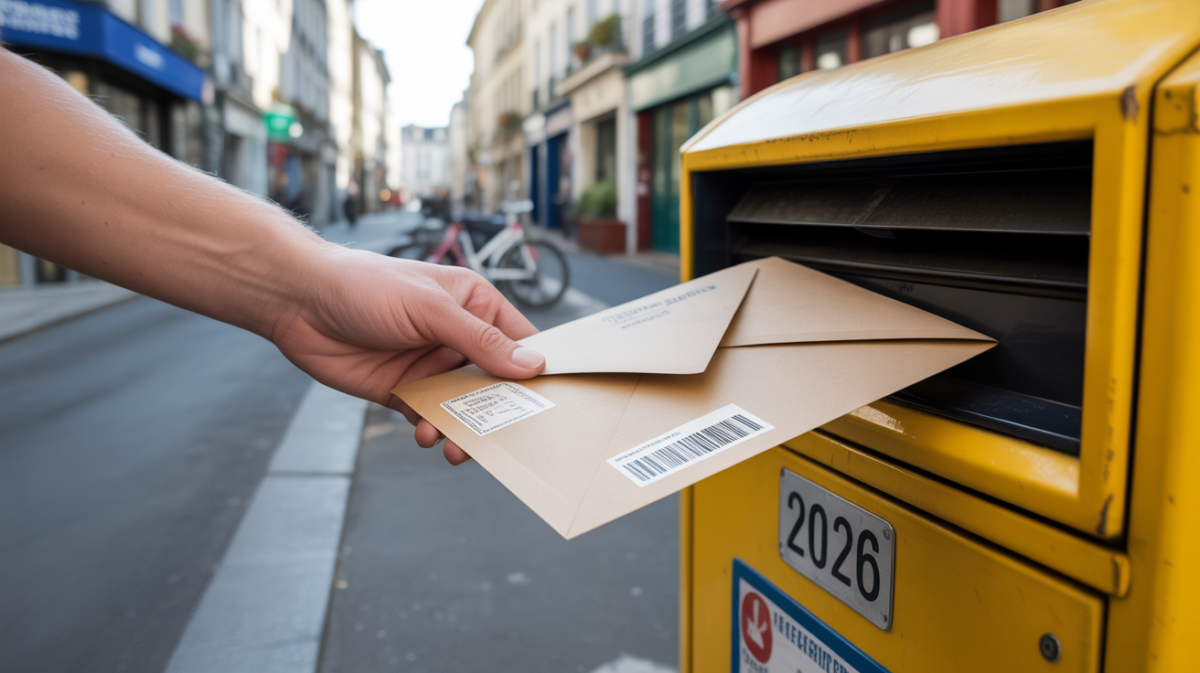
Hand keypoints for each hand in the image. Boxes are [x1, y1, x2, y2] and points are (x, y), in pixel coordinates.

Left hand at [270, 246, 542, 464]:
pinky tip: (427, 435)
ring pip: (466, 407)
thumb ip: (479, 340)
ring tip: (460, 447)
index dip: (538, 372)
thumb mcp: (429, 309)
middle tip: (507, 439)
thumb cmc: (365, 286)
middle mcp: (458, 336)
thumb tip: (531, 366)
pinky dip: (435, 431)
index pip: (521, 342)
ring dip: (468, 428)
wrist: (298, 301)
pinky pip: (432, 417)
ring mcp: (432, 365)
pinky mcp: (405, 391)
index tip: (553, 404)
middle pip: (497, 382)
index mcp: (474, 304)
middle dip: (502, 412)